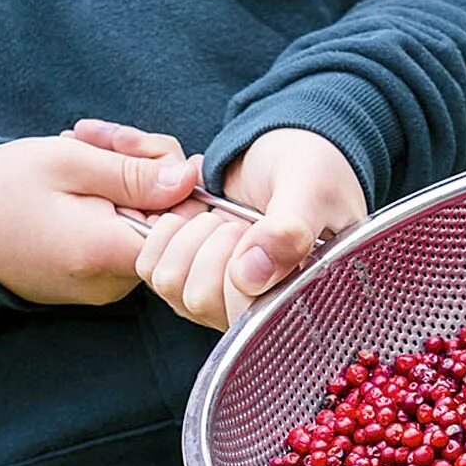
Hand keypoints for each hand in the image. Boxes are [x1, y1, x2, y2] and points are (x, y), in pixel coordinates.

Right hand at [0, 127, 197, 304]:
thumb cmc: (0, 190)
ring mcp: (109, 284)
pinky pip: (125, 236)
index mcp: (109, 252)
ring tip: (81, 150)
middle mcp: (116, 280)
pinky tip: (80, 180)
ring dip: (126, 180)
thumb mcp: (69, 162)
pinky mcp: (99, 280)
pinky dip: (112, 203)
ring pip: (149, 223)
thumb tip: (192, 176)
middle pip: (170, 220)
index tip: (139, 149)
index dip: (177, 180)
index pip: (187, 224)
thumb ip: (136, 171)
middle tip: (98, 137)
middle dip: (146, 168)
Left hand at [72, 123, 366, 329]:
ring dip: (188, 238)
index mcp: (297, 299)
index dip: (240, 268)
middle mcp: (258, 308)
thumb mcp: (311, 189)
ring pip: (173, 287)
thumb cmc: (312, 170)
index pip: (249, 315)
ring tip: (218, 218)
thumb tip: (248, 279)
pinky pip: (153, 270)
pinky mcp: (190, 278)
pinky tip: (194, 217)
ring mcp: (221, 298)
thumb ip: (289, 231)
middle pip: (202, 301)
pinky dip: (165, 232)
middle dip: (212, 247)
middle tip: (237, 222)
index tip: (254, 229)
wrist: (286, 150)